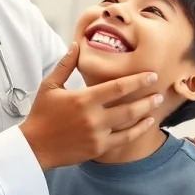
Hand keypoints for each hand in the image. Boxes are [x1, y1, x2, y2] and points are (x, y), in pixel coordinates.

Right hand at [20, 42, 163, 170]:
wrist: (34, 147)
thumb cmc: (41, 114)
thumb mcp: (49, 86)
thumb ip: (65, 65)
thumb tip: (76, 45)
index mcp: (83, 99)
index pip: (117, 88)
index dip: (137, 80)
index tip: (151, 74)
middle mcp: (93, 118)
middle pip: (128, 107)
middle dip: (147, 98)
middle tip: (160, 90)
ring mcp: (97, 135)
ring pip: (128, 124)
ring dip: (145, 113)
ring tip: (157, 104)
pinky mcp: (98, 149)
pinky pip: (123, 139)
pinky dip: (137, 131)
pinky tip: (147, 123)